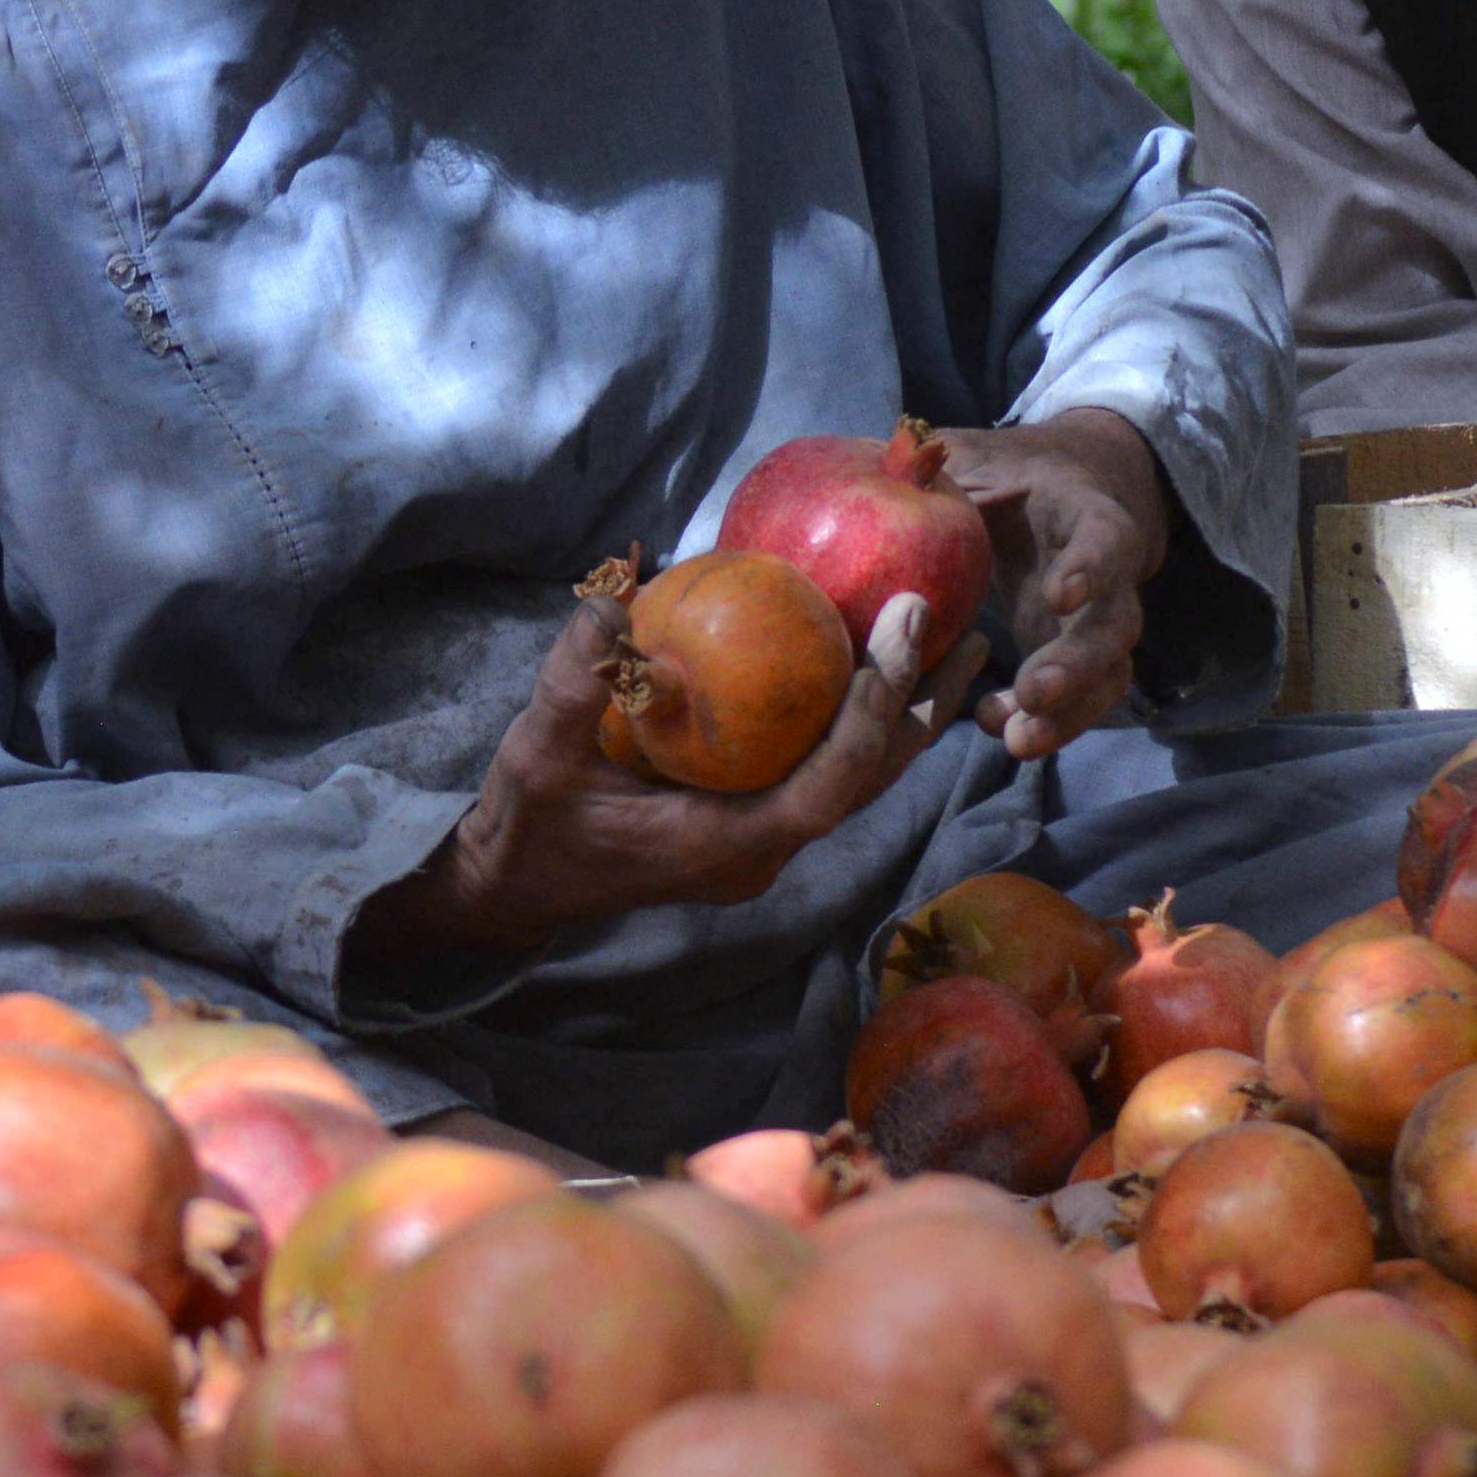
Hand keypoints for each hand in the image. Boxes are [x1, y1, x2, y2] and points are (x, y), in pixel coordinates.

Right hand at [377, 570, 928, 955]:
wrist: (514, 887)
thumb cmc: (529, 827)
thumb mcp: (537, 753)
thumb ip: (574, 677)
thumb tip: (615, 588)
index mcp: (726, 844)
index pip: (828, 786)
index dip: (872, 716)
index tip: (899, 635)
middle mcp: (762, 850)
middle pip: (869, 782)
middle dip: (921, 710)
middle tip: (963, 631)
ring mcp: (762, 840)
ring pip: (857, 779)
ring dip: (904, 717)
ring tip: (949, 647)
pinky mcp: (751, 821)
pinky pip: (824, 768)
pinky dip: (856, 720)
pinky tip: (865, 665)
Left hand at [927, 406, 1172, 760]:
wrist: (1054, 490)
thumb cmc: (1004, 471)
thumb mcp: (972, 455)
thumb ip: (936, 460)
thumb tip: (885, 457)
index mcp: (1087, 518)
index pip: (1103, 541)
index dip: (1089, 567)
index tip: (1059, 594)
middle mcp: (1108, 578)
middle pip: (1114, 627)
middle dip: (1077, 667)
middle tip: (1032, 695)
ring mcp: (1096, 624)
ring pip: (1107, 677)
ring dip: (1068, 714)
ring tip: (1016, 739)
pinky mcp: (1075, 658)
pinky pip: (1076, 701)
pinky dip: (1044, 721)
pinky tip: (996, 728)